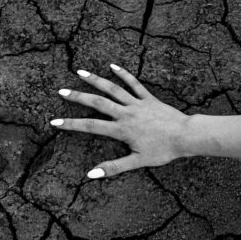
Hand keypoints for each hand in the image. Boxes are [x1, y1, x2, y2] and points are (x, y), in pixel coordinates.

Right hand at [51, 63, 189, 178]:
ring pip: (113, 89)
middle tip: (61, 91)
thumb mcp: (138, 161)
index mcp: (122, 129)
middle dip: (78, 97)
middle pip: (98, 103)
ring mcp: (137, 103)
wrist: (186, 135)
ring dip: (96, 80)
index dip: (71, 125)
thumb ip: (114, 167)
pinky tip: (112, 65)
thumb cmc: (163, 150)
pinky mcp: (148, 98)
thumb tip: (91, 174)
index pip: (91, 126)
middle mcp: (126, 113)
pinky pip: (134, 83)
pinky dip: (123, 74)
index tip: (55, 122)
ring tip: (80, 72)